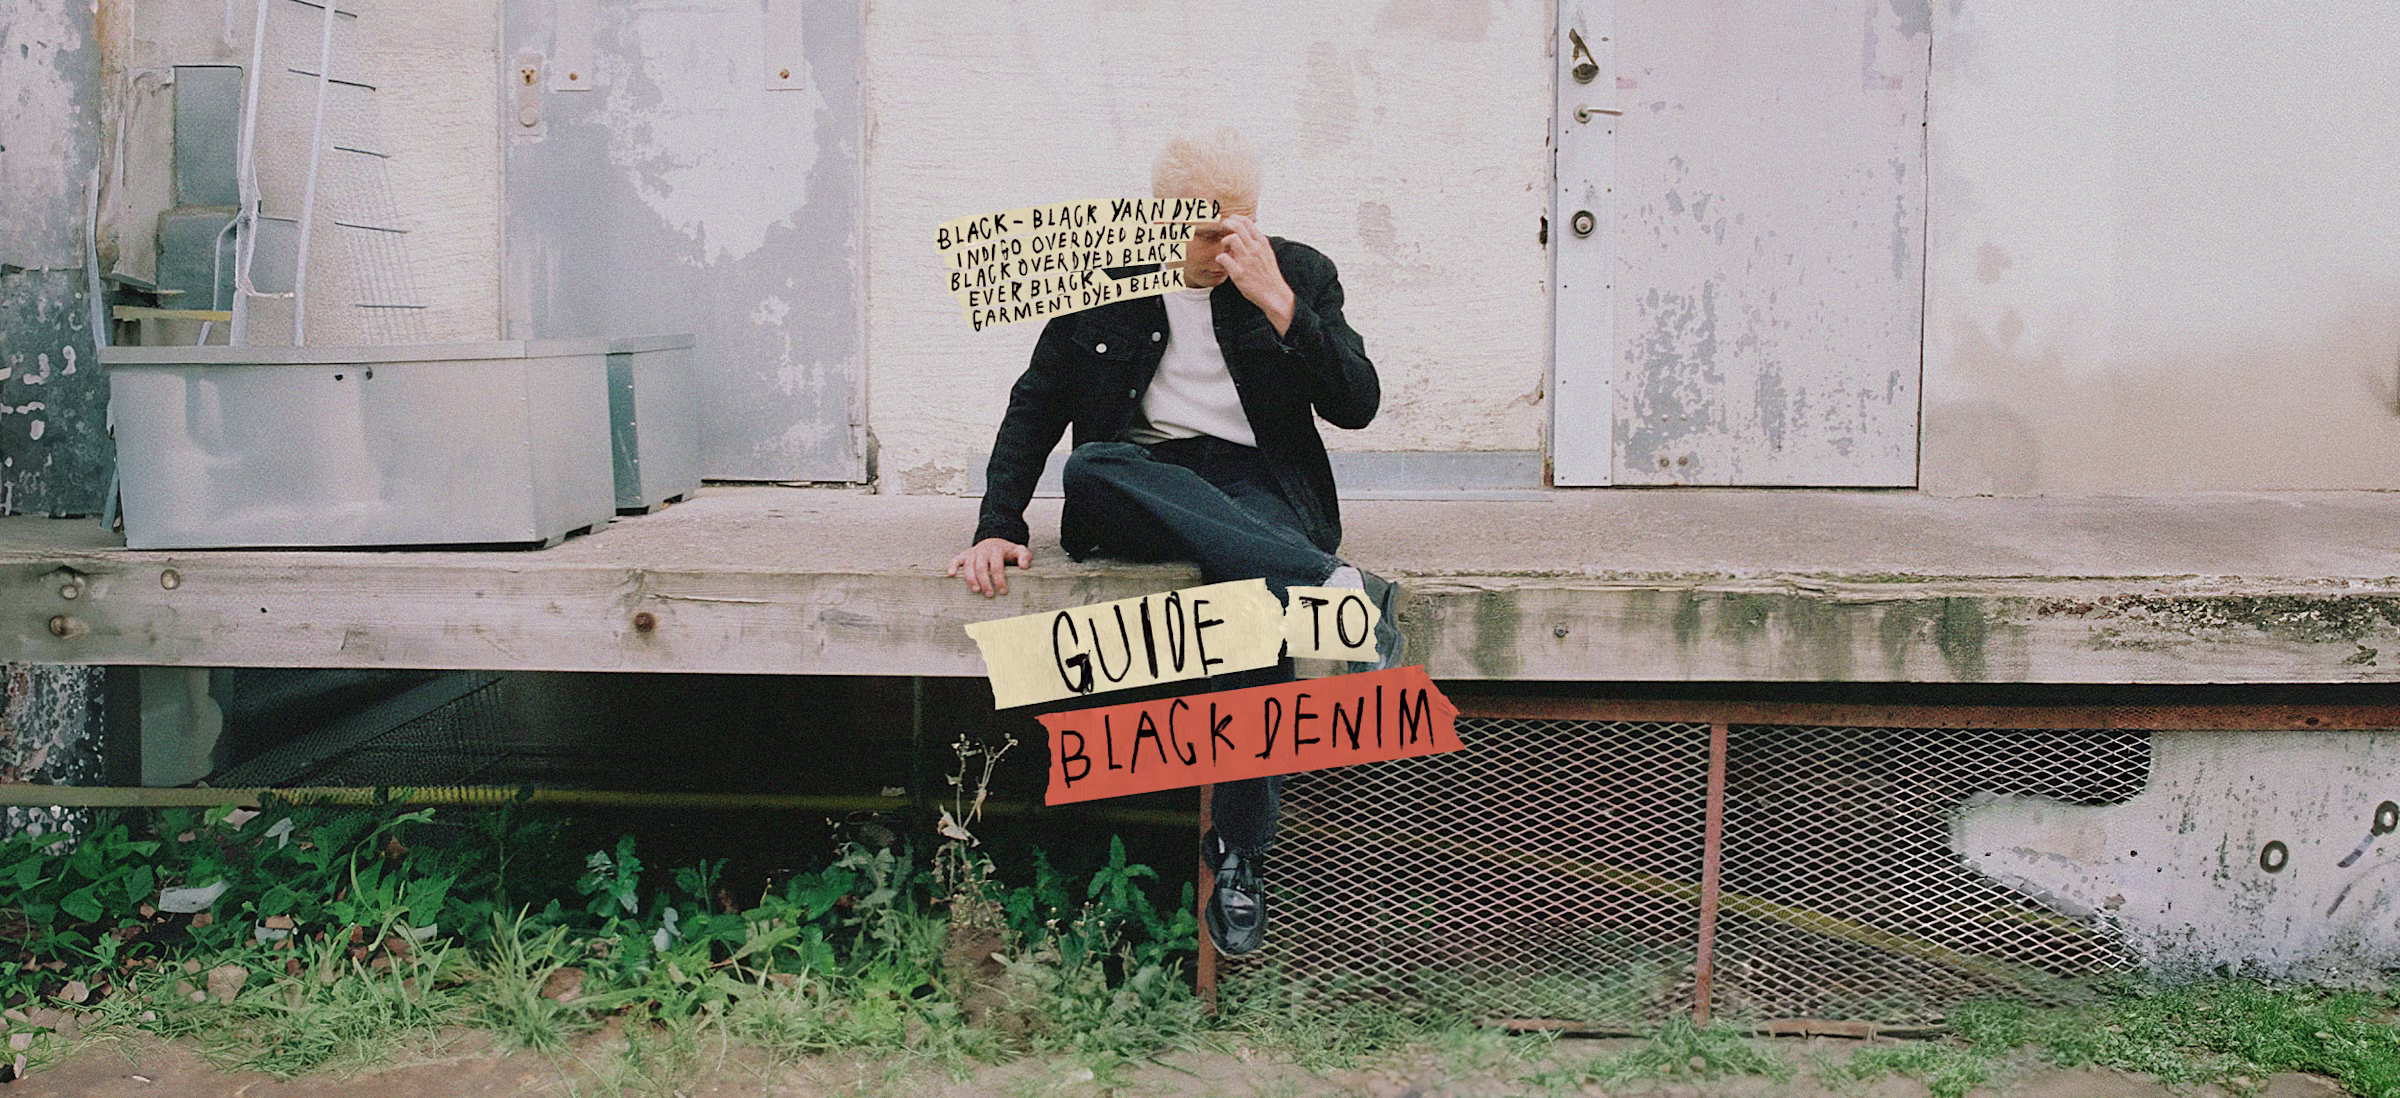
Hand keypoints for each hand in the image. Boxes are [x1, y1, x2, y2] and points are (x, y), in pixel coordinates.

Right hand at [946, 538, 1031, 596]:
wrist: (994, 542)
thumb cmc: (1007, 552)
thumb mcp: (1019, 551)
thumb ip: (1025, 556)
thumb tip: (1024, 566)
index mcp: (996, 550)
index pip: (997, 567)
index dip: (999, 580)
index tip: (1003, 591)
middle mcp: (983, 550)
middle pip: (982, 568)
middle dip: (985, 582)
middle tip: (990, 595)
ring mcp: (972, 553)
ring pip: (969, 566)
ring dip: (971, 579)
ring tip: (976, 591)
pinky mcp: (964, 555)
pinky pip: (955, 559)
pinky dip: (952, 566)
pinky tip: (951, 575)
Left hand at [1214, 214, 1295, 335]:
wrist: (1274, 294)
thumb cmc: (1269, 276)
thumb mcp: (1268, 254)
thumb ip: (1258, 244)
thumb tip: (1246, 236)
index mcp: (1262, 244)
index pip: (1248, 224)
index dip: (1237, 218)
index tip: (1231, 219)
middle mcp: (1255, 250)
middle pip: (1238, 227)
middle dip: (1228, 223)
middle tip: (1223, 225)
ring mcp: (1247, 261)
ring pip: (1232, 239)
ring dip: (1225, 241)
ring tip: (1225, 247)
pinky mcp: (1238, 273)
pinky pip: (1224, 258)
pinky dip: (1220, 258)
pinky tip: (1222, 261)